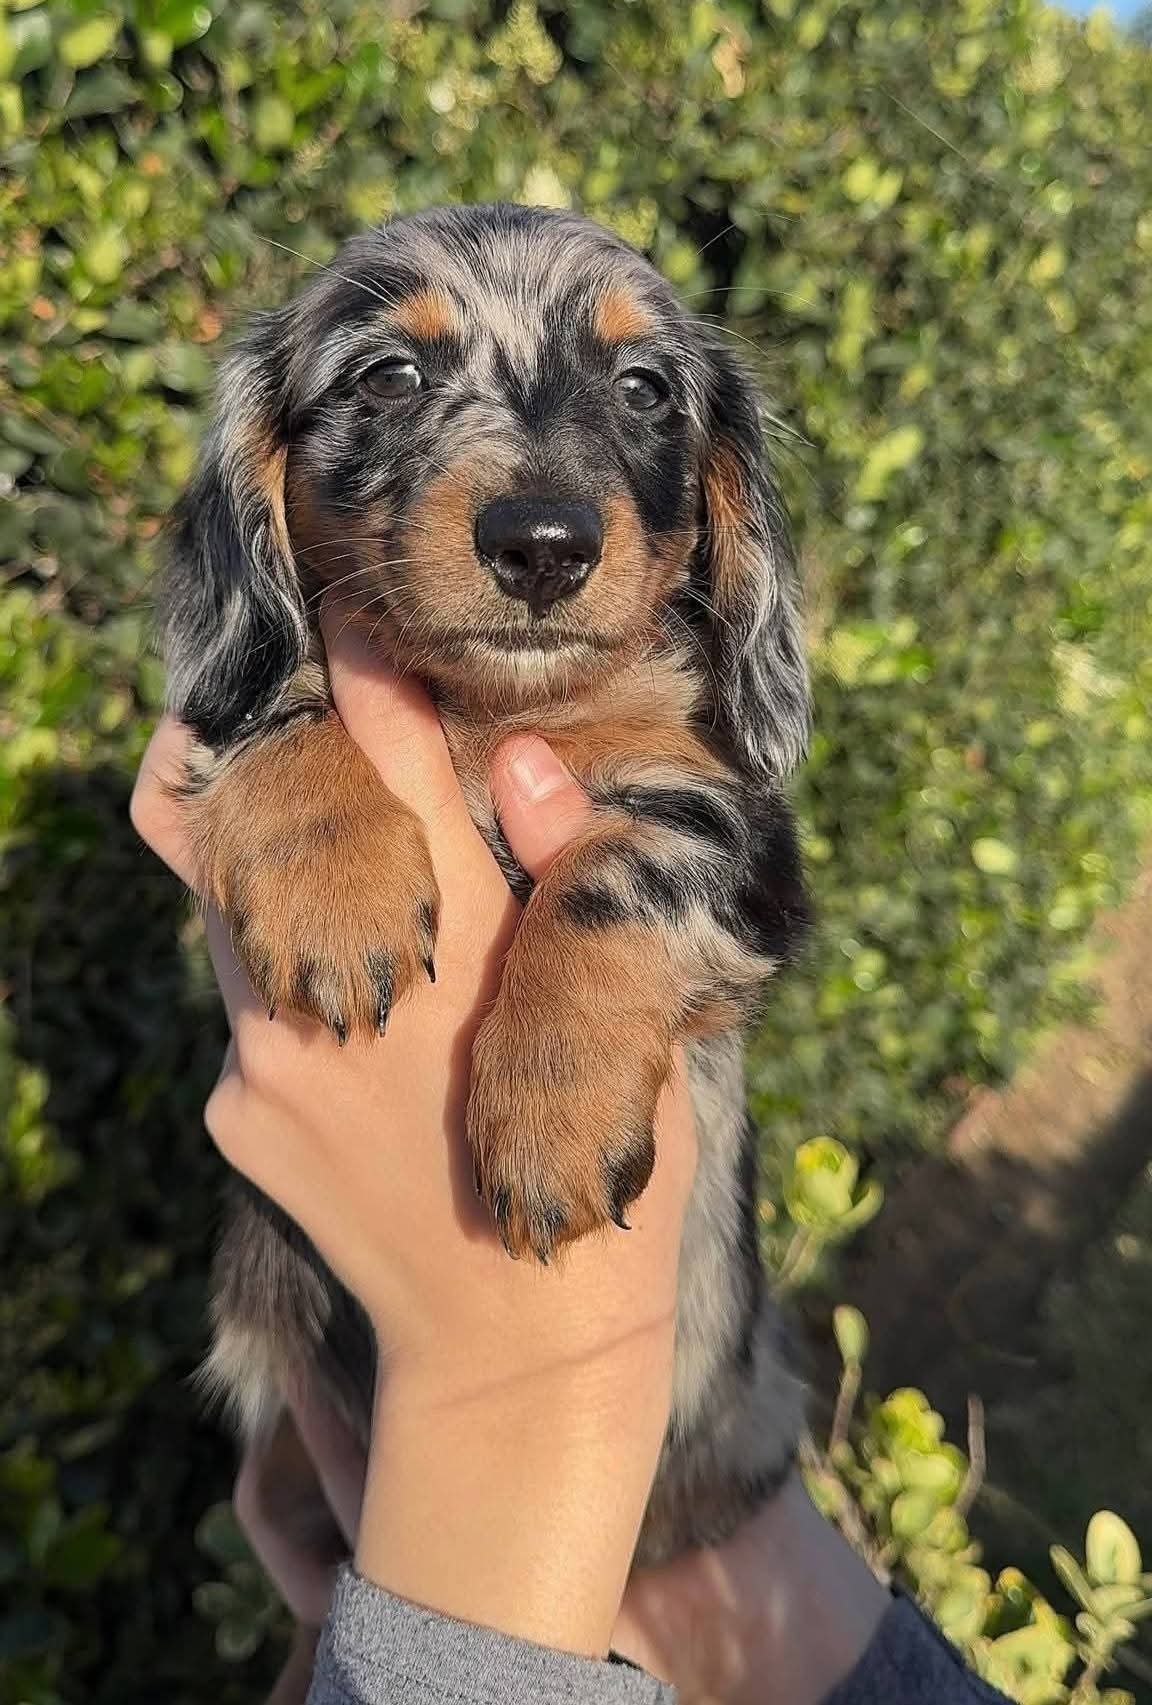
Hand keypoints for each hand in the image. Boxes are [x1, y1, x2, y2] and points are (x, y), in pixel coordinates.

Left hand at [132, 609, 696, 1658]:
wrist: (516, 1345)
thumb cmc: (597, 1165)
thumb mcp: (617, 1017)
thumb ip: (564, 877)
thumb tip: (522, 761)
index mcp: (466, 944)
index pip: (397, 769)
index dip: (365, 682)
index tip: (344, 629)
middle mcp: (354, 980)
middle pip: (246, 824)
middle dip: (231, 759)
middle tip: (234, 724)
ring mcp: (275, 1051)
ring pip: (230, 916)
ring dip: (261, 883)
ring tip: (318, 887)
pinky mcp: (238, 1113)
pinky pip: (240, 1020)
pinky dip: (282, 1002)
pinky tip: (345, 1047)